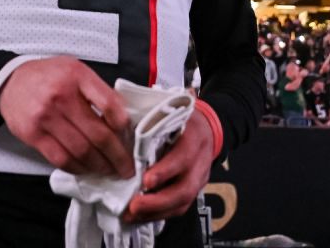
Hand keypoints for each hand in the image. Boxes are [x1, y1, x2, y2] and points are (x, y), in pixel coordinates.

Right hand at [0, 56, 132, 178]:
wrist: (10, 82)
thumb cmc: (48, 77)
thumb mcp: (76, 71)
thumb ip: (98, 90)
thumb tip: (122, 118)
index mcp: (78, 76)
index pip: (110, 105)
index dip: (124, 126)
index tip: (130, 138)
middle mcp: (62, 96)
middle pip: (98, 135)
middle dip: (117, 156)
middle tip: (126, 168)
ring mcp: (46, 117)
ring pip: (81, 151)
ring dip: (99, 166)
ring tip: (109, 170)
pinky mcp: (33, 135)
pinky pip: (61, 159)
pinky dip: (78, 168)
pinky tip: (86, 169)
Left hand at [121, 108, 214, 224]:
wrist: (207, 129)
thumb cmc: (183, 120)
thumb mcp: (171, 113)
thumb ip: (152, 124)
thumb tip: (122, 135)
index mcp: (193, 138)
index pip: (182, 157)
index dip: (165, 171)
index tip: (146, 180)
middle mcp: (199, 162)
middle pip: (185, 189)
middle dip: (158, 202)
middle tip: (135, 206)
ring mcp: (198, 179)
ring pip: (183, 203)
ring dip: (156, 212)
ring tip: (132, 215)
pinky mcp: (193, 190)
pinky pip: (179, 208)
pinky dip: (159, 214)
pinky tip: (141, 216)